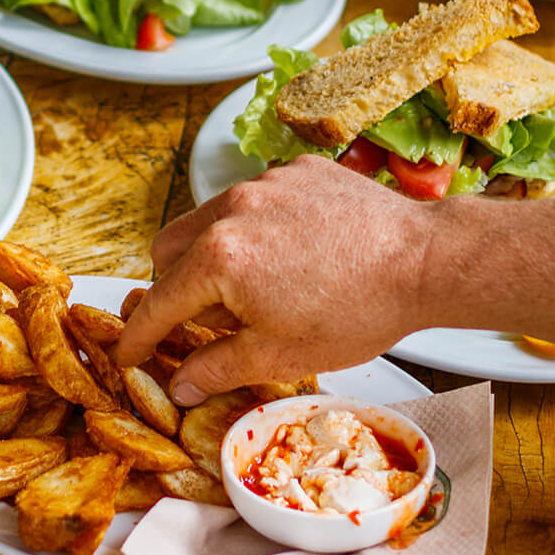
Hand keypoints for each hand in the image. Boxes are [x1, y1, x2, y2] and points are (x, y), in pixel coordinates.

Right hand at [113, 157, 435, 404]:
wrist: (426, 260)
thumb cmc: (358, 309)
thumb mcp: (280, 355)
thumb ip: (216, 368)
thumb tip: (179, 384)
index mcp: (219, 257)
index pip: (158, 301)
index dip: (139, 335)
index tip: (128, 353)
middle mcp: (232, 208)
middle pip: (170, 249)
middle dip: (173, 287)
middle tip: (199, 320)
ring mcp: (265, 182)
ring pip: (211, 219)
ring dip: (215, 254)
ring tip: (254, 288)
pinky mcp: (297, 170)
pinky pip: (255, 199)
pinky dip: (258, 228)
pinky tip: (294, 256)